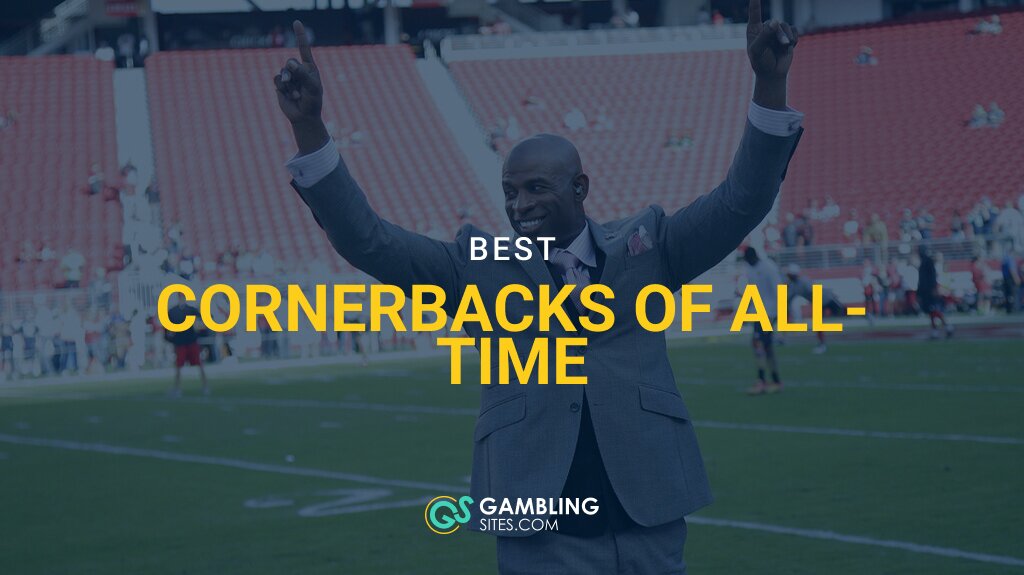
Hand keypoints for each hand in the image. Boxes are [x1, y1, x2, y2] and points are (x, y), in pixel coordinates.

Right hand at [274, 20, 328, 153]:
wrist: (304, 117)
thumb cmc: (313, 101)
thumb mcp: (312, 87)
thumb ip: (302, 74)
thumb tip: (290, 63)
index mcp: (310, 68)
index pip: (304, 48)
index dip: (300, 35)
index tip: (296, 22)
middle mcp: (299, 70)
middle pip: (290, 61)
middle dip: (293, 72)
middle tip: (297, 83)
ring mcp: (290, 77)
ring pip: (283, 71)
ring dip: (289, 84)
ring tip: (297, 94)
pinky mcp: (281, 84)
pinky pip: (277, 80)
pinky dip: (283, 88)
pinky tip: (290, 95)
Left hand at [746, 0, 797, 81]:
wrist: (772, 73)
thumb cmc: (761, 62)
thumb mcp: (758, 50)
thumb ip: (765, 35)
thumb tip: (775, 22)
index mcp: (754, 29)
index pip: (755, 13)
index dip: (755, 3)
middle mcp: (765, 28)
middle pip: (775, 23)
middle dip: (780, 34)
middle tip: (783, 44)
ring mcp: (777, 31)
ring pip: (785, 26)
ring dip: (787, 37)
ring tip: (786, 46)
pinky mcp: (788, 35)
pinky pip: (794, 30)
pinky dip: (794, 38)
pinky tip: (790, 46)